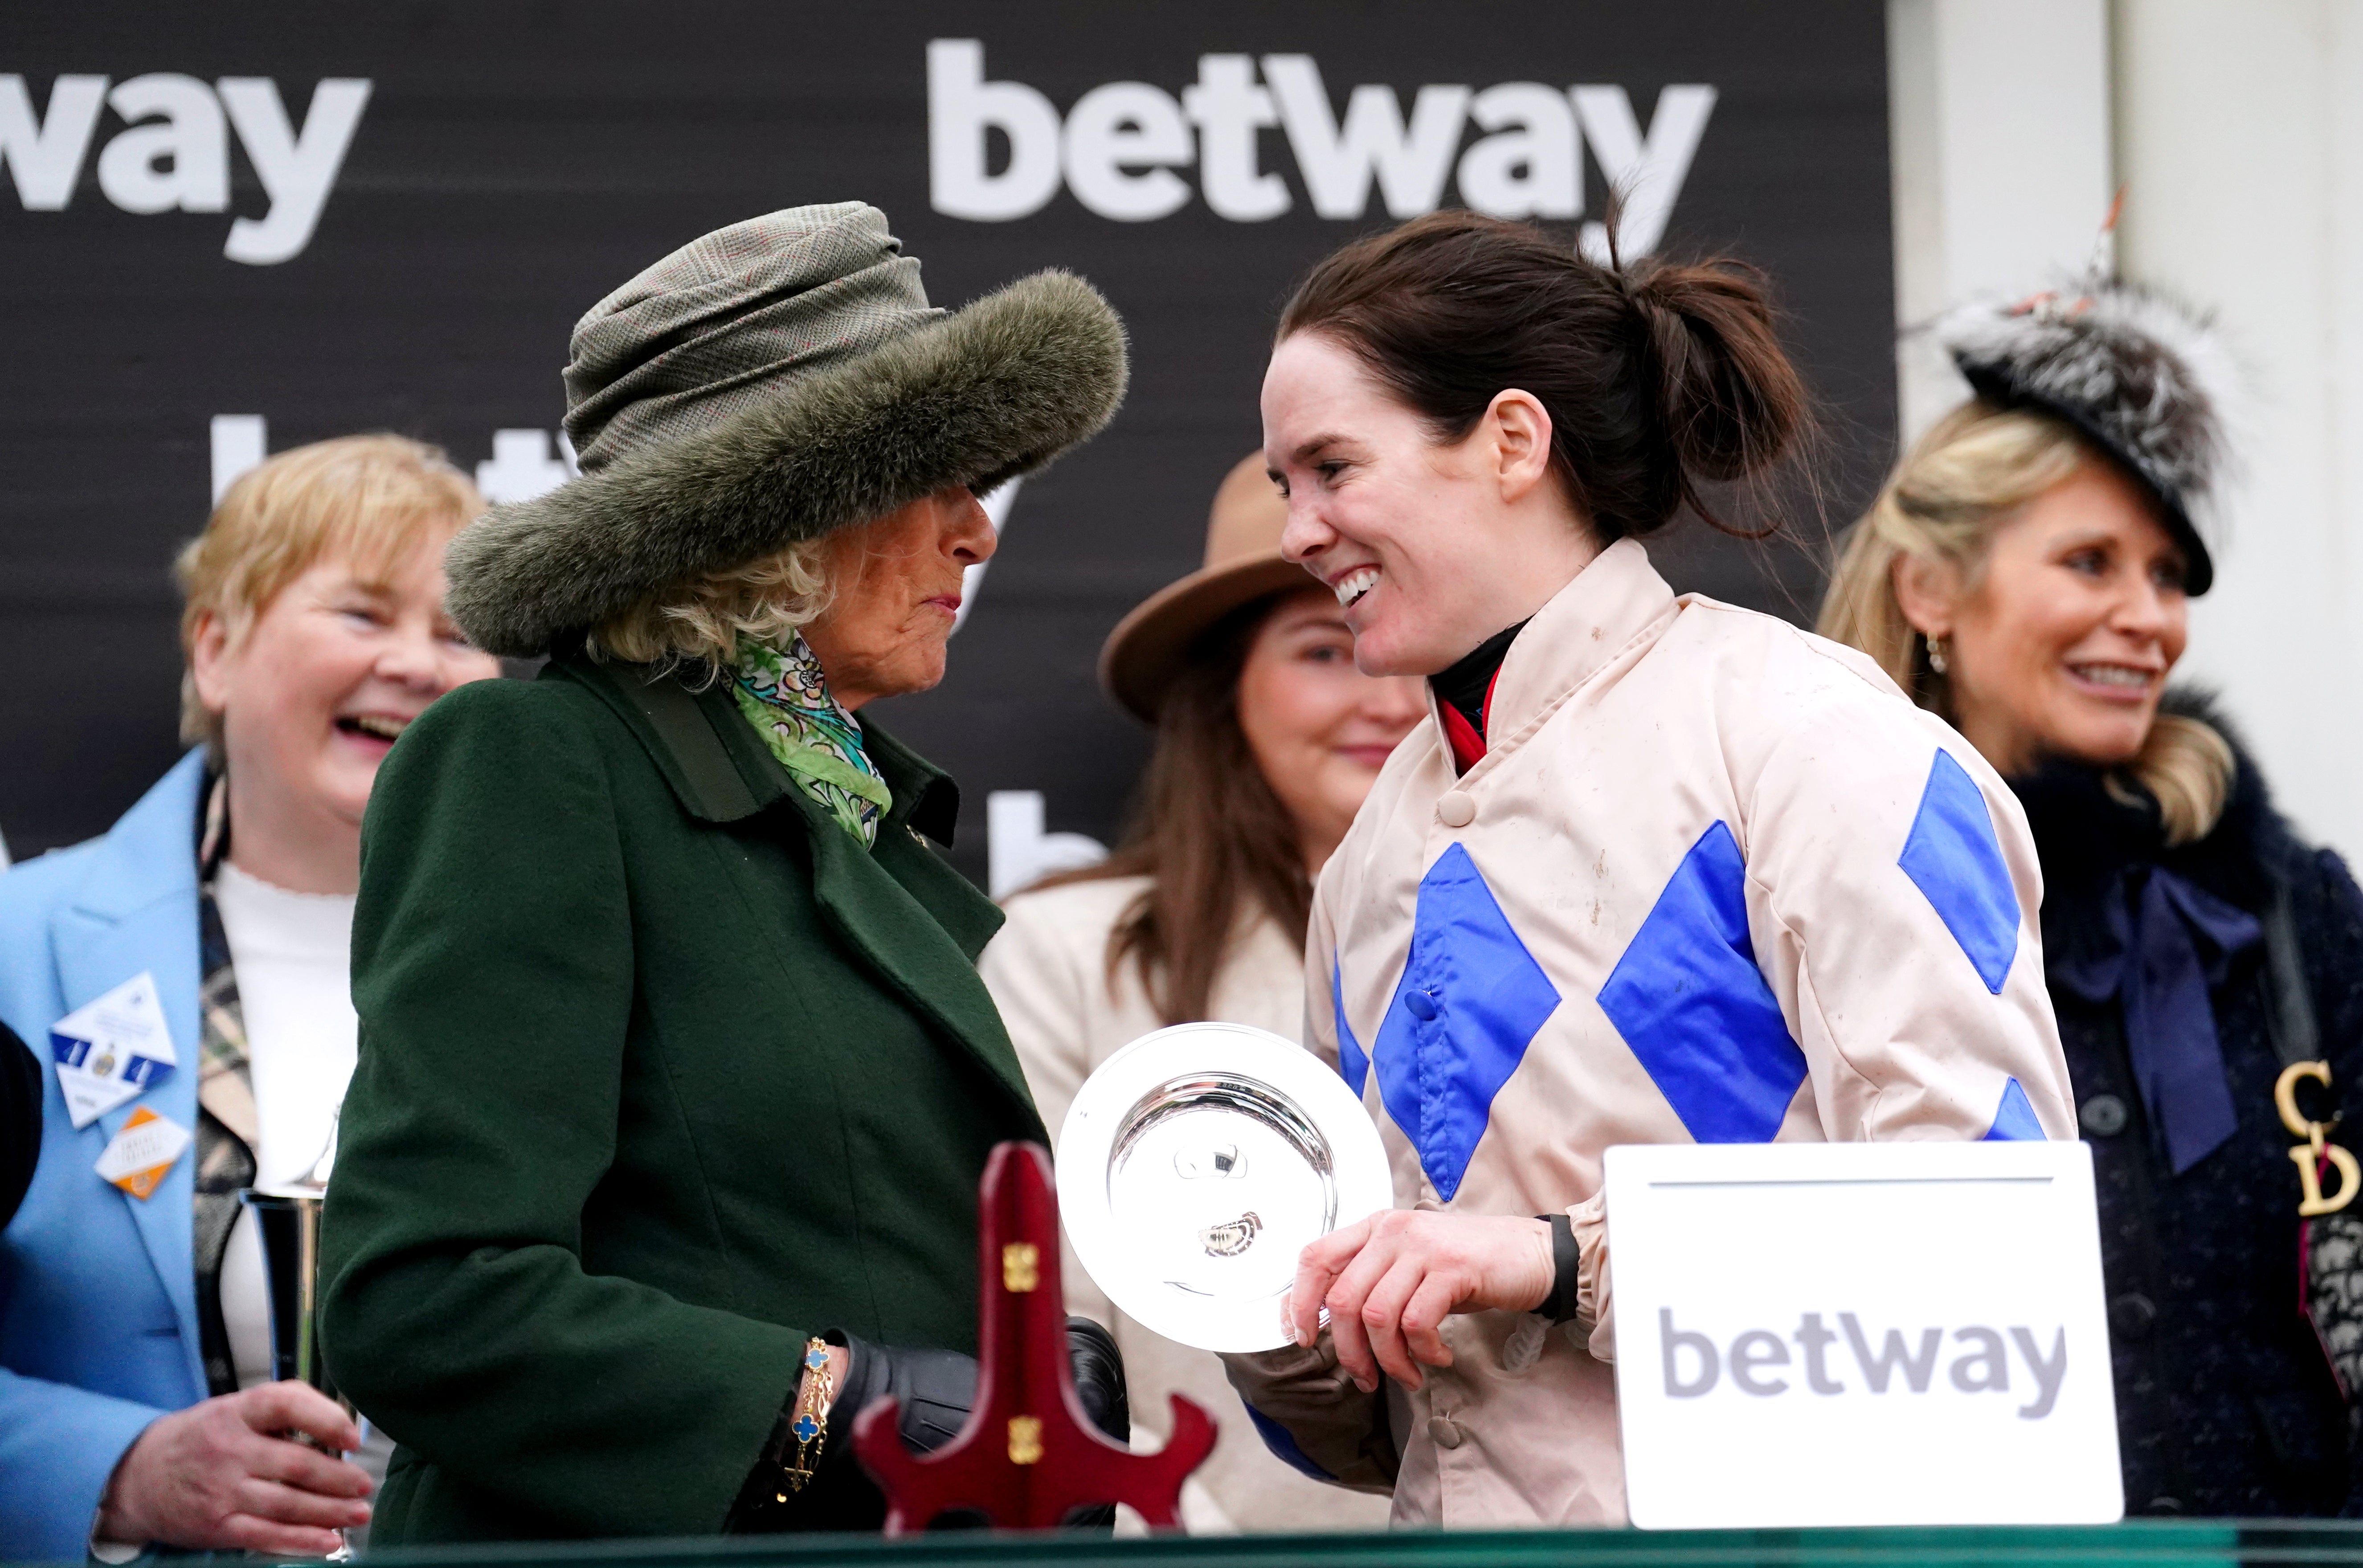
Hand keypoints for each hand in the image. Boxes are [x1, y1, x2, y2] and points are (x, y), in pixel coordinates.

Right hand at [94, 1382, 372, 1555]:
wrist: (138, 1476)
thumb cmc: (204, 1437)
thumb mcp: (236, 1408)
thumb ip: (286, 1408)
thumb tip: (340, 1426)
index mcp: (237, 1412)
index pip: (284, 1404)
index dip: (325, 1418)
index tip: (352, 1437)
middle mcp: (229, 1450)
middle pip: (294, 1464)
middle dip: (337, 1478)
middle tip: (364, 1484)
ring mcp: (221, 1492)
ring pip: (285, 1504)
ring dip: (329, 1511)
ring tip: (358, 1512)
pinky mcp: (217, 1526)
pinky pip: (265, 1536)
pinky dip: (300, 1541)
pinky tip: (328, 1541)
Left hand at [1286, 1211, 1555, 1392]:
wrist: (1530, 1254)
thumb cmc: (1468, 1266)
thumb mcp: (1410, 1265)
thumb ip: (1373, 1283)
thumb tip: (1329, 1326)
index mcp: (1375, 1227)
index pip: (1315, 1257)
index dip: (1298, 1301)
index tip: (1303, 1338)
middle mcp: (1393, 1231)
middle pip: (1342, 1299)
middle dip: (1349, 1351)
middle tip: (1367, 1378)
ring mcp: (1423, 1247)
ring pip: (1377, 1316)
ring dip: (1388, 1359)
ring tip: (1408, 1374)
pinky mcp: (1452, 1268)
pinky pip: (1417, 1322)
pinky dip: (1422, 1352)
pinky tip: (1438, 1358)